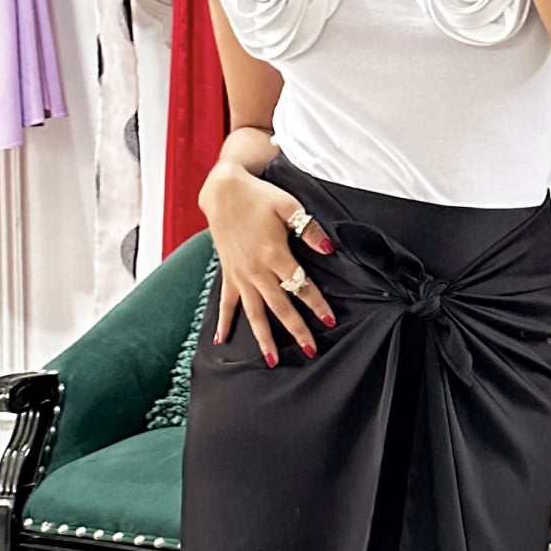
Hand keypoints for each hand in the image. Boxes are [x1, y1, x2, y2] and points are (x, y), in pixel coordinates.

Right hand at [201, 167, 336, 365]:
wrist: (223, 190)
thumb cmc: (258, 196)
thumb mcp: (288, 206)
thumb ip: (309, 229)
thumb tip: (328, 250)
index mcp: (274, 254)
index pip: (301, 285)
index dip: (317, 304)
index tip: (329, 320)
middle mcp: (256, 270)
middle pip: (280, 307)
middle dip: (296, 330)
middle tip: (310, 350)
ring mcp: (240, 275)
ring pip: (254, 313)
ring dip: (264, 338)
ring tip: (272, 361)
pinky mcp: (228, 273)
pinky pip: (226, 302)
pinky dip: (224, 321)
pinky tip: (221, 340)